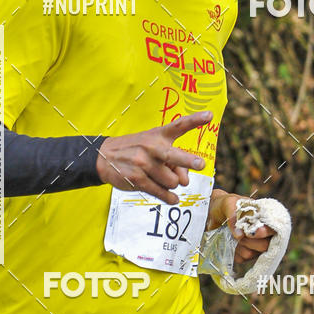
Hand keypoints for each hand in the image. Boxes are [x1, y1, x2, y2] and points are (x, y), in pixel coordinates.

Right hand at [96, 111, 211, 205]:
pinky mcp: (138, 180)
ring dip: (172, 184)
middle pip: (174, 156)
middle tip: (200, 164)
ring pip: (173, 182)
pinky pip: (162, 193)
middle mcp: (152, 148)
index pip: (178, 126)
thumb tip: (185, 181)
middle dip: (188, 161)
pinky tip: (172, 198)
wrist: (104, 157)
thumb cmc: (135, 150)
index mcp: (158, 135)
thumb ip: (173, 160)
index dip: (194, 120)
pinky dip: (170, 198)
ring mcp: (144, 164)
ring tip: (161, 178)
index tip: (209, 115)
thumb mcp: (153, 146)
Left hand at [207, 190, 273, 264]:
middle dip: (250, 241)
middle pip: (265, 245)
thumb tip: (239, 235)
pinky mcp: (244, 254)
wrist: (211, 213)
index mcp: (264, 218)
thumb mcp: (228, 203)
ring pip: (252, 254)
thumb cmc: (225, 205)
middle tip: (239, 234)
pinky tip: (230, 242)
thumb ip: (234, 215)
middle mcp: (263, 234)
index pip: (273, 228)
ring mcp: (254, 245)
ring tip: (233, 235)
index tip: (251, 232)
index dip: (265, 232)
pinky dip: (234, 251)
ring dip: (240, 245)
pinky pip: (241, 258)